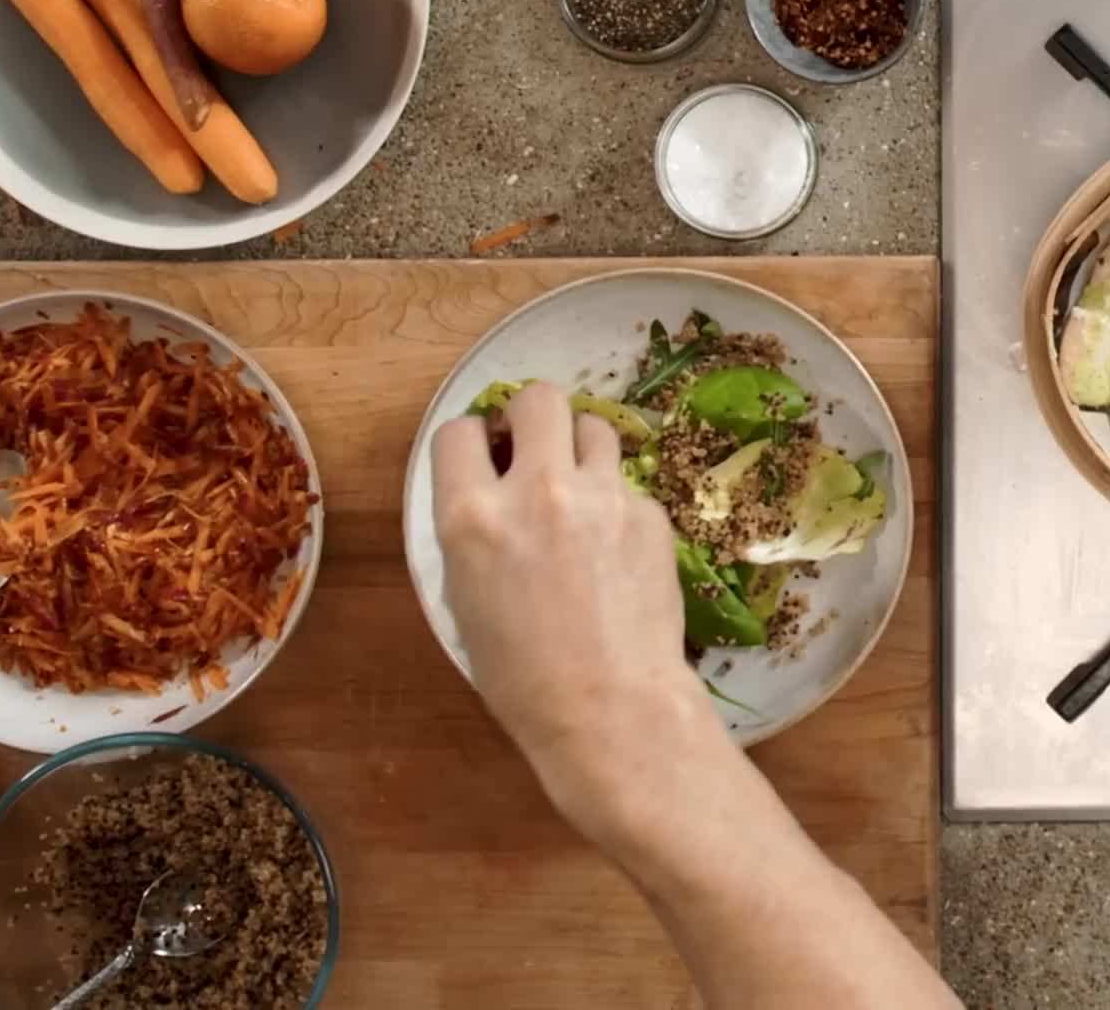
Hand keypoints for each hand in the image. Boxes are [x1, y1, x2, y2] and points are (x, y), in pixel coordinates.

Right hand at [430, 383, 717, 837]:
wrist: (611, 711)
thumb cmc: (522, 677)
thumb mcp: (464, 601)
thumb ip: (471, 532)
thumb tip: (486, 495)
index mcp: (472, 516)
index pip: (458, 432)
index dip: (471, 443)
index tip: (483, 460)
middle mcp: (536, 490)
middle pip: (537, 398)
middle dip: (531, 419)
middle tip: (534, 453)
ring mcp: (602, 496)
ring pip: (594, 426)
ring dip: (580, 450)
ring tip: (580, 494)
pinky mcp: (651, 513)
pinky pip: (628, 484)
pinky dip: (617, 504)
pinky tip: (616, 551)